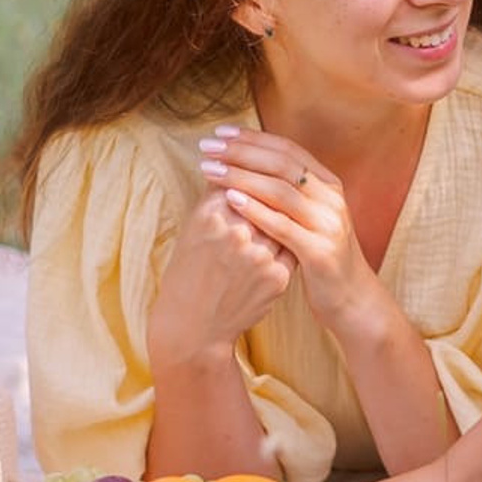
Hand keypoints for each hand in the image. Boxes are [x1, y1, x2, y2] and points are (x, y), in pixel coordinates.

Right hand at [148, 188, 295, 368]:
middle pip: (266, 196)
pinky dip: (284, 245)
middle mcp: (237, 232)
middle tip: (258, 202)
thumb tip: (237, 155)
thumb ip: (217, 192)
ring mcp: (261, 255)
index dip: (244, 176)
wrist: (193, 326)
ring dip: (278, 219)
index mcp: (211, 214)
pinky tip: (268, 254)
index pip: (241, 178)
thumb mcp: (194, 226)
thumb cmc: (190, 270)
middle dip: (265, 194)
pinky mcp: (278, 275)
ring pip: (283, 220)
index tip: (241, 178)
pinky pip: (291, 246)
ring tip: (261, 231)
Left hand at [197, 127, 377, 339]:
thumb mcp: (310, 218)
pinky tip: (230, 199)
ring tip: (210, 168)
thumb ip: (288, 193)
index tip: (220, 133)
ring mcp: (329, 225)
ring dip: (241, 176)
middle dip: (242, 152)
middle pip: (283, 164)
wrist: (351, 298)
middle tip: (208, 146)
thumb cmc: (319, 255)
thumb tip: (248, 164)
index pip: (289, 150)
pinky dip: (255, 210)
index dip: (254, 138)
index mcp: (329, 186)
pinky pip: (283, 226)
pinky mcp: (320, 252)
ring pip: (281, 190)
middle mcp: (332, 200)